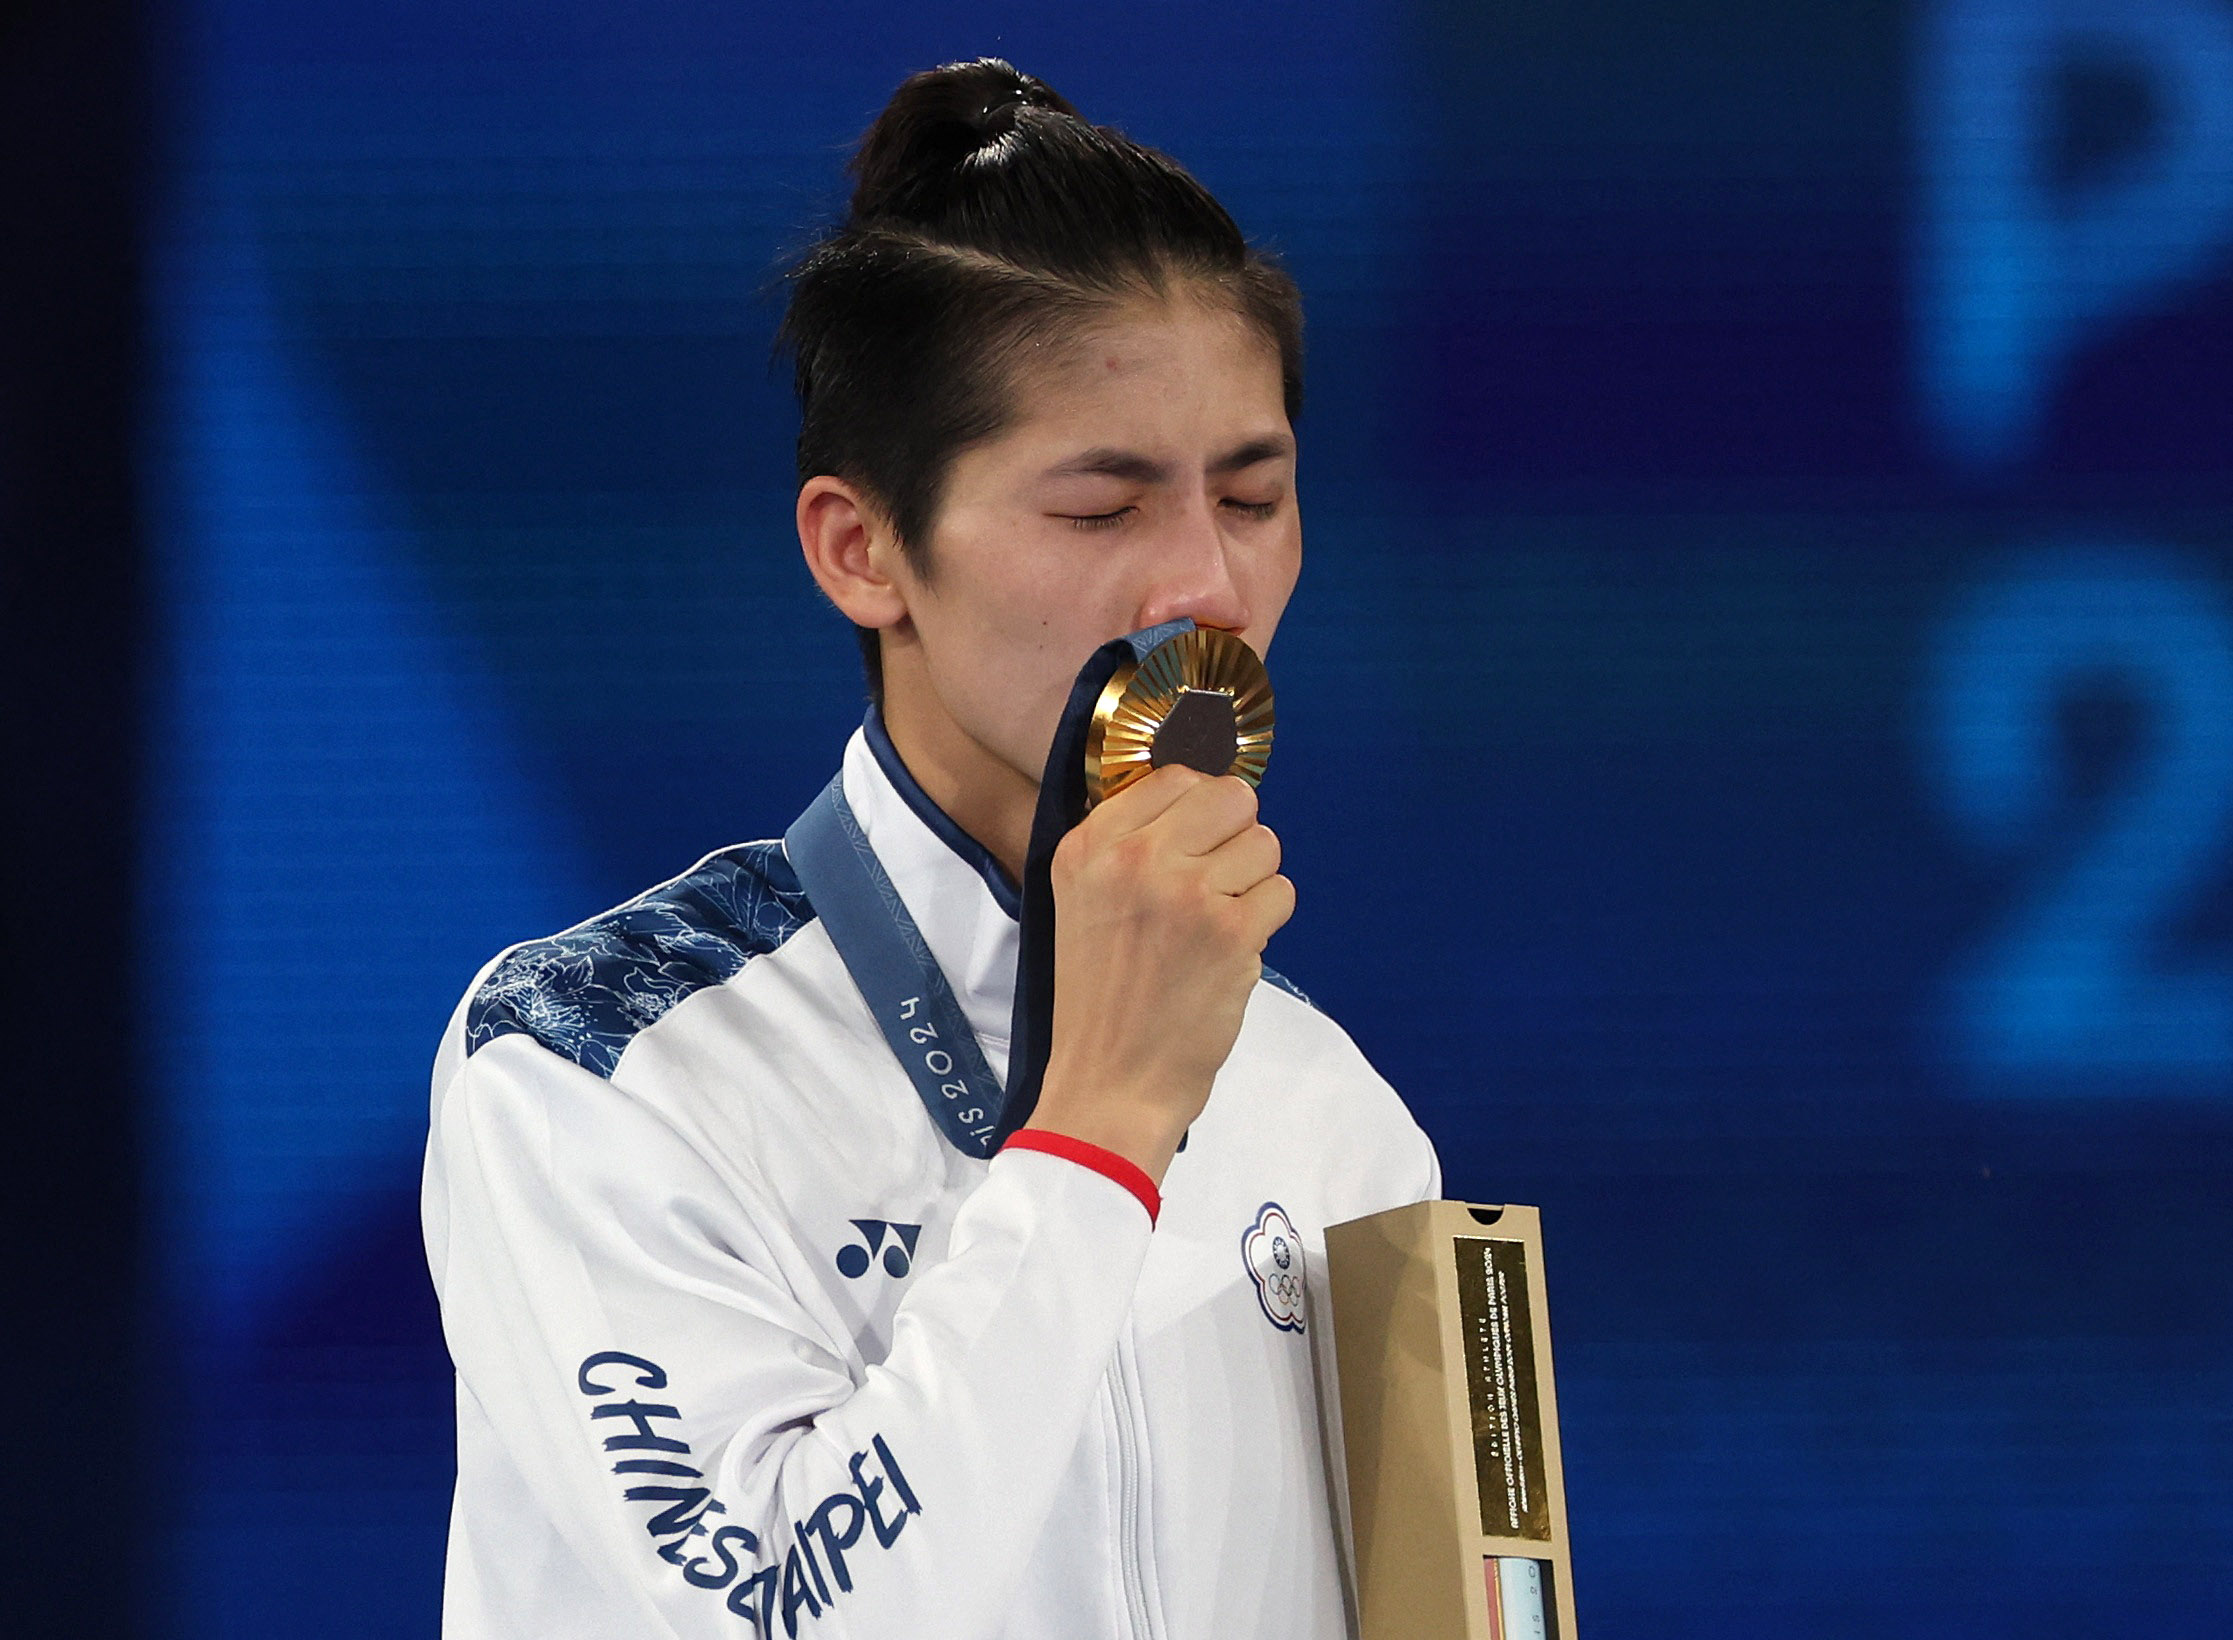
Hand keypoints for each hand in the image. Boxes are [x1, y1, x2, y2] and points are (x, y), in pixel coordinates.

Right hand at [1024, 766, 1294, 1183]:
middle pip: (1230, 796)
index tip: (1195, 845)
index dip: (1200, 809)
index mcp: (1088, 847)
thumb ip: (1126, 845)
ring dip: (1254, 881)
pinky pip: (1282, 892)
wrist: (1110, 1080)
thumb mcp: (1080, 901)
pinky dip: (1266, 922)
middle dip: (1236, 836)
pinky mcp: (1230, 931)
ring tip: (1216, 925)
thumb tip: (1198, 793)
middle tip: (1215, 882)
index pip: (1174, 776)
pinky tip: (1230, 952)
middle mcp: (1135, 859)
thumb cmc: (1101, 997)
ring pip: (1265, 843)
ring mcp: (1186, 893)